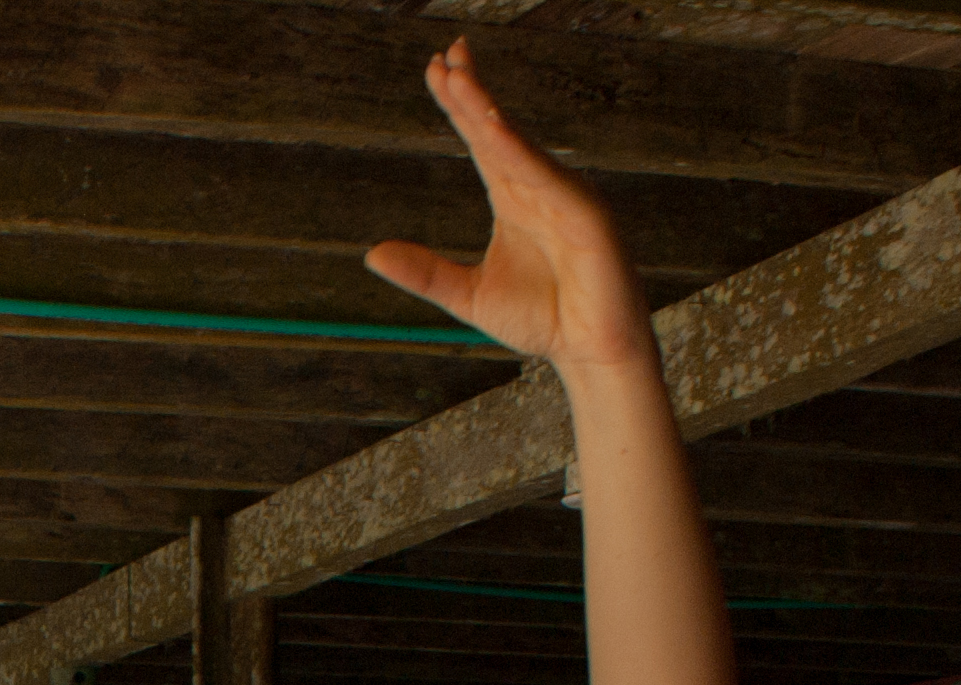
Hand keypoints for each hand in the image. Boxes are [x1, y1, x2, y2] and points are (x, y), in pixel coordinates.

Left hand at [361, 40, 651, 373]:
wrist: (589, 353)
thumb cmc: (541, 319)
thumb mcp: (468, 294)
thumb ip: (425, 272)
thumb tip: (372, 253)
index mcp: (513, 197)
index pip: (481, 141)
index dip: (459, 105)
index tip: (435, 69)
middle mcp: (539, 187)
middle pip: (499, 130)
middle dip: (472, 92)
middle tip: (446, 55)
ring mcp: (565, 197)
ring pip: (522, 146)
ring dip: (491, 112)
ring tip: (462, 80)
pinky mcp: (588, 217)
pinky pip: (549, 178)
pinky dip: (521, 152)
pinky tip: (495, 127)